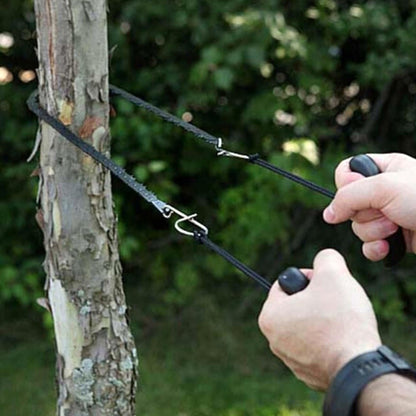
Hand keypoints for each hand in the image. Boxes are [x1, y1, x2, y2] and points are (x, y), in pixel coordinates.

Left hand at [258, 249, 380, 390]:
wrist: (360, 367)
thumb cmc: (341, 320)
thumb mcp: (333, 273)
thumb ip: (325, 258)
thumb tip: (325, 259)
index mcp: (270, 316)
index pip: (285, 284)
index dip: (308, 278)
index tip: (324, 285)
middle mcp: (274, 340)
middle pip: (296, 306)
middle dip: (316, 300)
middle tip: (335, 303)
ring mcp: (291, 360)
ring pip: (307, 326)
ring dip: (323, 320)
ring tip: (340, 322)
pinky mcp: (309, 374)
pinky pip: (318, 347)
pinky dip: (330, 341)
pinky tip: (343, 340)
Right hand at [323, 153, 415, 260]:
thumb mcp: (384, 187)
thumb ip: (348, 197)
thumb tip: (328, 214)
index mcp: (383, 168)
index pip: (345, 172)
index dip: (345, 185)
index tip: (358, 192)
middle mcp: (383, 191)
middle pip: (349, 204)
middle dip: (365, 214)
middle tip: (387, 212)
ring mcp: (388, 214)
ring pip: (357, 226)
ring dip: (373, 231)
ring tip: (396, 228)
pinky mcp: (394, 237)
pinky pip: (368, 245)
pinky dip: (375, 249)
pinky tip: (388, 248)